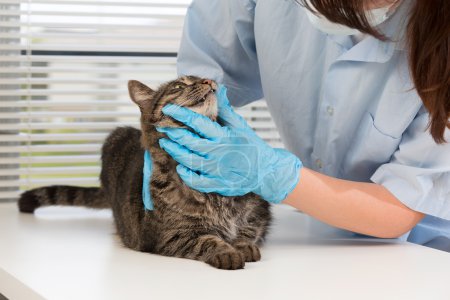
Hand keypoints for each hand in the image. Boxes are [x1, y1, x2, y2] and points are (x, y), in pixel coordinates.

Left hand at [157, 85, 301, 202]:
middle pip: (189, 142)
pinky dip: (186, 174)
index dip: (181, 114)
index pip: (198, 123)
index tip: (168, 108)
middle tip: (161, 125)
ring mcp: (217, 170)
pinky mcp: (217, 184)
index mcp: (223, 136)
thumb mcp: (240, 125)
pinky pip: (196, 180)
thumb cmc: (251, 145)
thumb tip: (218, 89)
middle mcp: (218, 153)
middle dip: (173, 132)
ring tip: (166, 143)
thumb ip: (226, 109)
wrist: (266, 171)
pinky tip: (180, 167)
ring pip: (189, 160)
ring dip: (175, 151)